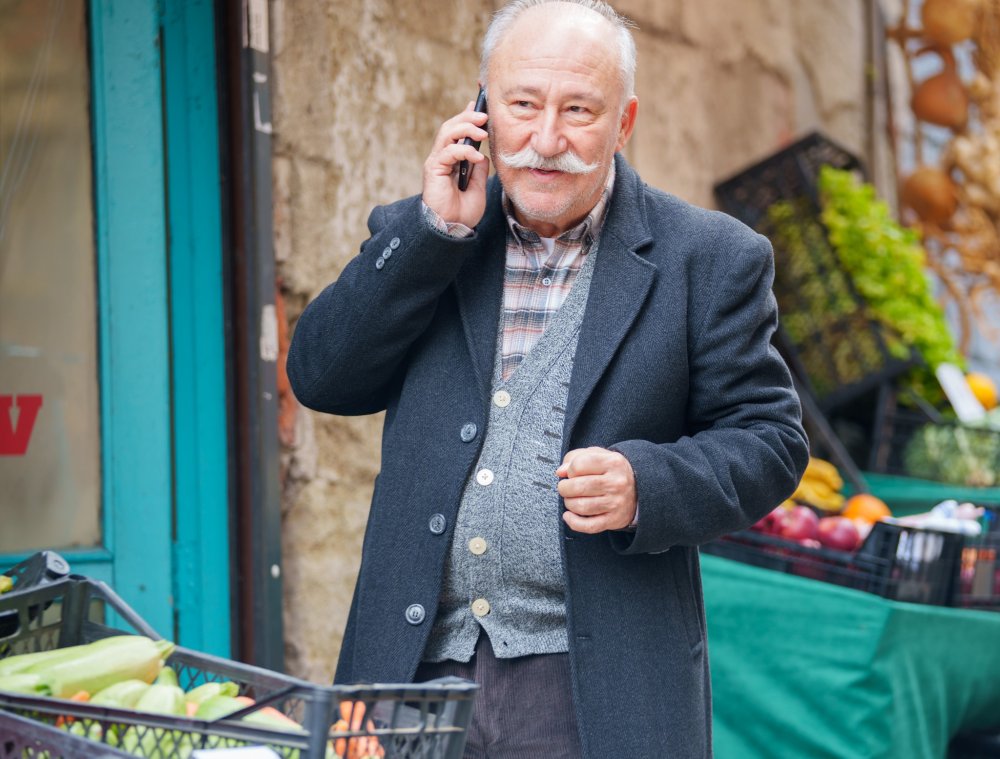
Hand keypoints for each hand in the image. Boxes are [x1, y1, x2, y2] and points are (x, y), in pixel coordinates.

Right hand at [422, 101, 489, 228]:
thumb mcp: (478, 186)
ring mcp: (436, 162)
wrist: (453, 229)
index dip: (467, 116)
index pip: (457, 131)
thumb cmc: (463, 212)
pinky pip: (448, 152)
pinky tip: (477, 157)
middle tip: (485, 115)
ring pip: (447, 133)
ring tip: (483, 131)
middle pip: (451, 126)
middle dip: (468, 117)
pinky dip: (464, 151)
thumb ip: (479, 168)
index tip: (480, 105)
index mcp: (451, 160)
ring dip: (466, 128)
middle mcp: (441, 157)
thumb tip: (483, 153)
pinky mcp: (433, 169)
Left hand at [556, 447, 636, 532]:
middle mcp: (616, 483)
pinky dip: (573, 522)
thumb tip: (560, 472)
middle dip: (564, 488)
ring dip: (568, 503)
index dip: (569, 470)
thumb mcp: (598, 455)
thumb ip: (576, 457)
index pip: (579, 465)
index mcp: (612, 462)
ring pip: (580, 506)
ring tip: (571, 499)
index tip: (571, 473)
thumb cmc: (611, 471)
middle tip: (566, 488)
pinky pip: (588, 526)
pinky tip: (569, 516)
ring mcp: (616, 503)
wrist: (640, 489)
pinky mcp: (614, 520)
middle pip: (577, 487)